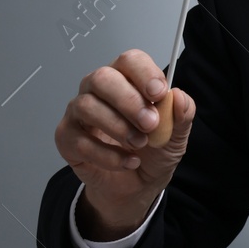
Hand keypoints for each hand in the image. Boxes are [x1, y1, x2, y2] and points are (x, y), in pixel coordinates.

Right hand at [54, 48, 195, 239]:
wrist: (137, 186)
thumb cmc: (153, 152)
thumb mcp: (177, 135)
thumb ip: (182, 115)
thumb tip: (179, 97)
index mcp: (127, 80)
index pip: (130, 61)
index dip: (144, 73)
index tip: (159, 93)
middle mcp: (98, 90)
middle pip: (102, 78)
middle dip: (128, 101)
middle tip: (150, 123)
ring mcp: (78, 113)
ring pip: (87, 106)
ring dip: (118, 127)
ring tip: (140, 144)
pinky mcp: (67, 138)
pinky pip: (80, 140)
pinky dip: (108, 155)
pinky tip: (128, 161)